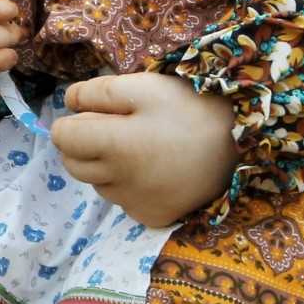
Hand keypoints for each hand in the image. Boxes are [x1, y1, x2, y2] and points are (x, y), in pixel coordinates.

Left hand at [49, 73, 239, 228]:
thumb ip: (97, 92)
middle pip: (73, 165)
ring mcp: (134, 203)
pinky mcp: (152, 217)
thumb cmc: (190, 107)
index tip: (91, 114)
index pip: (62, 138)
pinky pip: (124, 201)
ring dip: (105, 167)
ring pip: (98, 184)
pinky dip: (129, 186)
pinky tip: (156, 170)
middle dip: (82, 146)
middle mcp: (117, 181)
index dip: (71, 122)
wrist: (241, 144)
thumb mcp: (143, 86)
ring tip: (141, 148)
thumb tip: (67, 102)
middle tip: (113, 129)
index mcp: (111, 146)